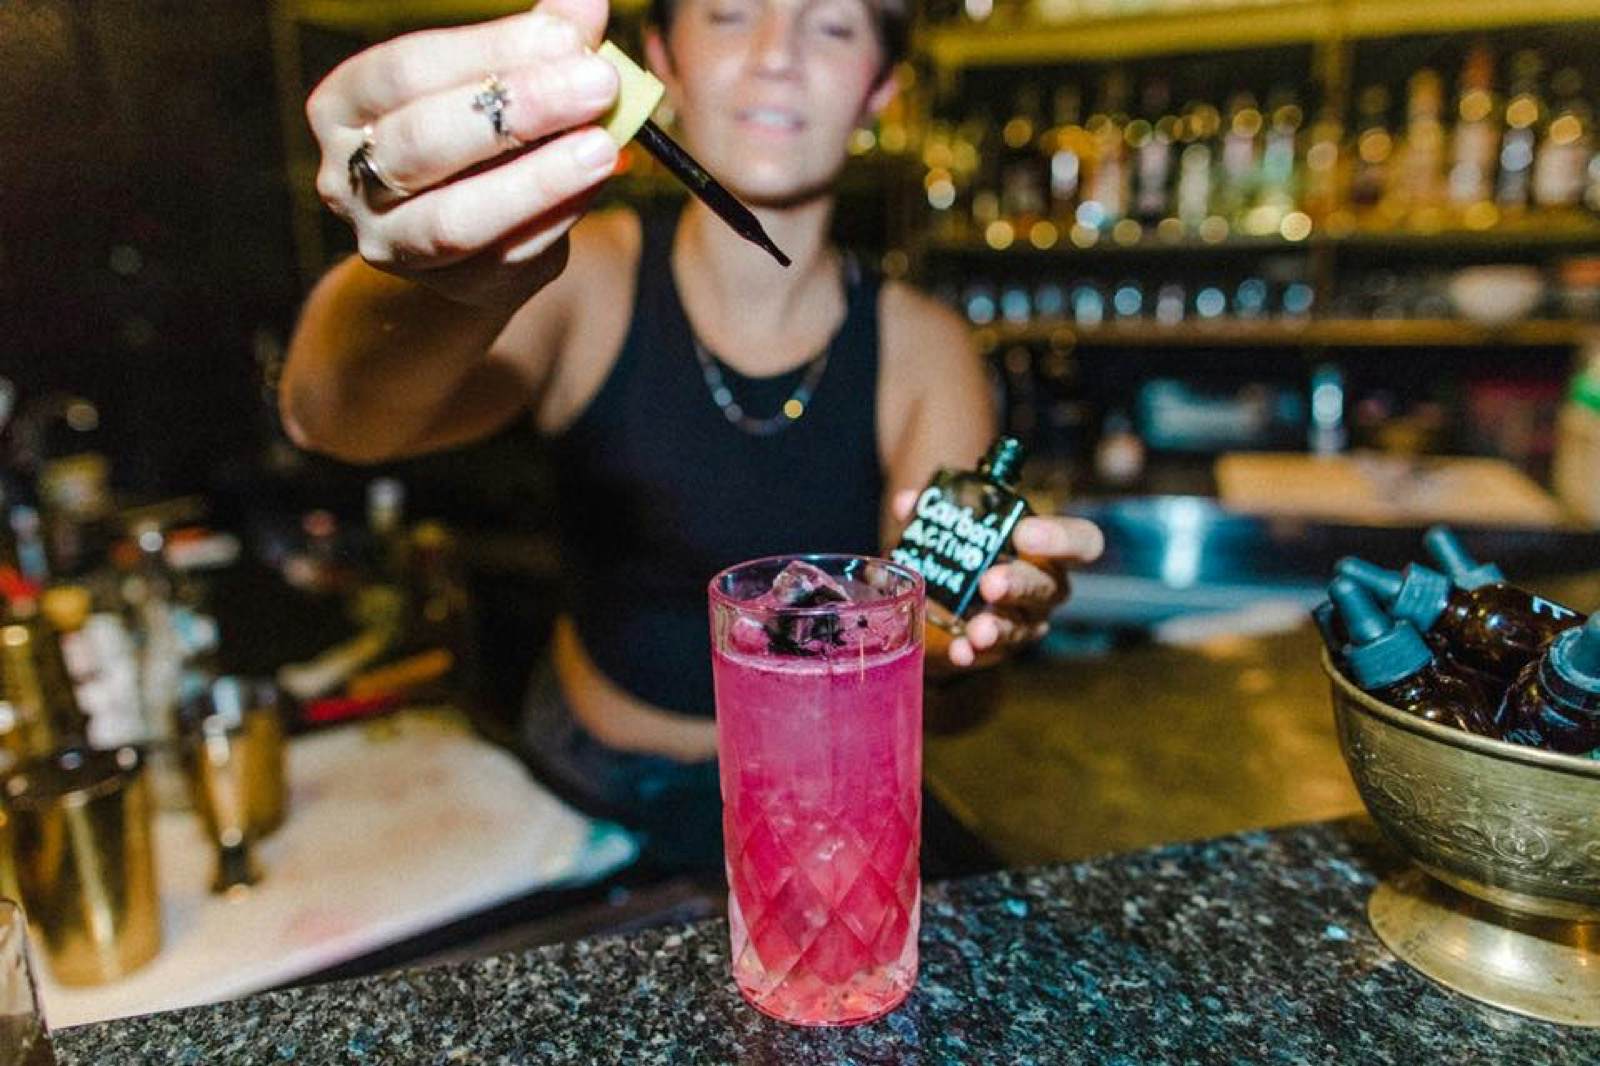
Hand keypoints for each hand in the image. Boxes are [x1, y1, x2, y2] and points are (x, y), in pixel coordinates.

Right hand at [306, 0, 619, 308]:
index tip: (567, 36)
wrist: (465, 241)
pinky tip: (595, 184)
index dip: (489, 50)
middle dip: (520, 108)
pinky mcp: (452, 285)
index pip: (406, 70)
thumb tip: (585, 3)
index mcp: (346, 105)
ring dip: (538, 179)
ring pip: (456, 217)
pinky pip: (508, 254)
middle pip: (423, 140)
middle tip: (599, 83)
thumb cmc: (477, 141)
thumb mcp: (493, 84)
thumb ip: (535, 45)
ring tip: (604, 146)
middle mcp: (349, 177)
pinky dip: (557, 216)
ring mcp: (394, 241)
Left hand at [891, 490, 1103, 669]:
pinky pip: (994, 652)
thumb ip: (933, 511)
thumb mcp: (951, 527)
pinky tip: (960, 651)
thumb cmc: (964, 551)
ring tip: (977, 630)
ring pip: (1023, 624)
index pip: (1081, 541)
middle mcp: (1045, 584)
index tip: (1024, 533)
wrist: (941, 599)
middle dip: (1020, 584)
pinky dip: (974, 652)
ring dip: (999, 627)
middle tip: (990, 583)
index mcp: (1045, 547)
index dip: (1061, 538)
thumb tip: (907, 502)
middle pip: (1050, 586)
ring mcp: (1027, 619)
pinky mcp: (1003, 646)